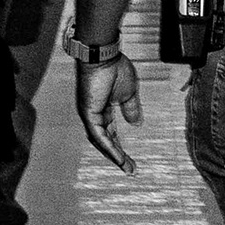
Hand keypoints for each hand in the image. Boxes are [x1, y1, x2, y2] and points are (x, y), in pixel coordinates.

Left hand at [77, 54, 142, 169]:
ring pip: (101, 141)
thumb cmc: (115, 69)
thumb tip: (136, 124)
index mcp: (103, 109)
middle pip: (106, 140)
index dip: (121, 146)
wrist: (104, 55)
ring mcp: (90, 114)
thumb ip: (131, 109)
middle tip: (130, 169)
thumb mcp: (129, 93)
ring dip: (114, 155)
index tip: (131, 159)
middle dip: (118, 155)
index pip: (111, 132)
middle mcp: (94, 114)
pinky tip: (118, 157)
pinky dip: (108, 146)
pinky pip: (98, 135)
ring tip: (127, 167)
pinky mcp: (88, 113)